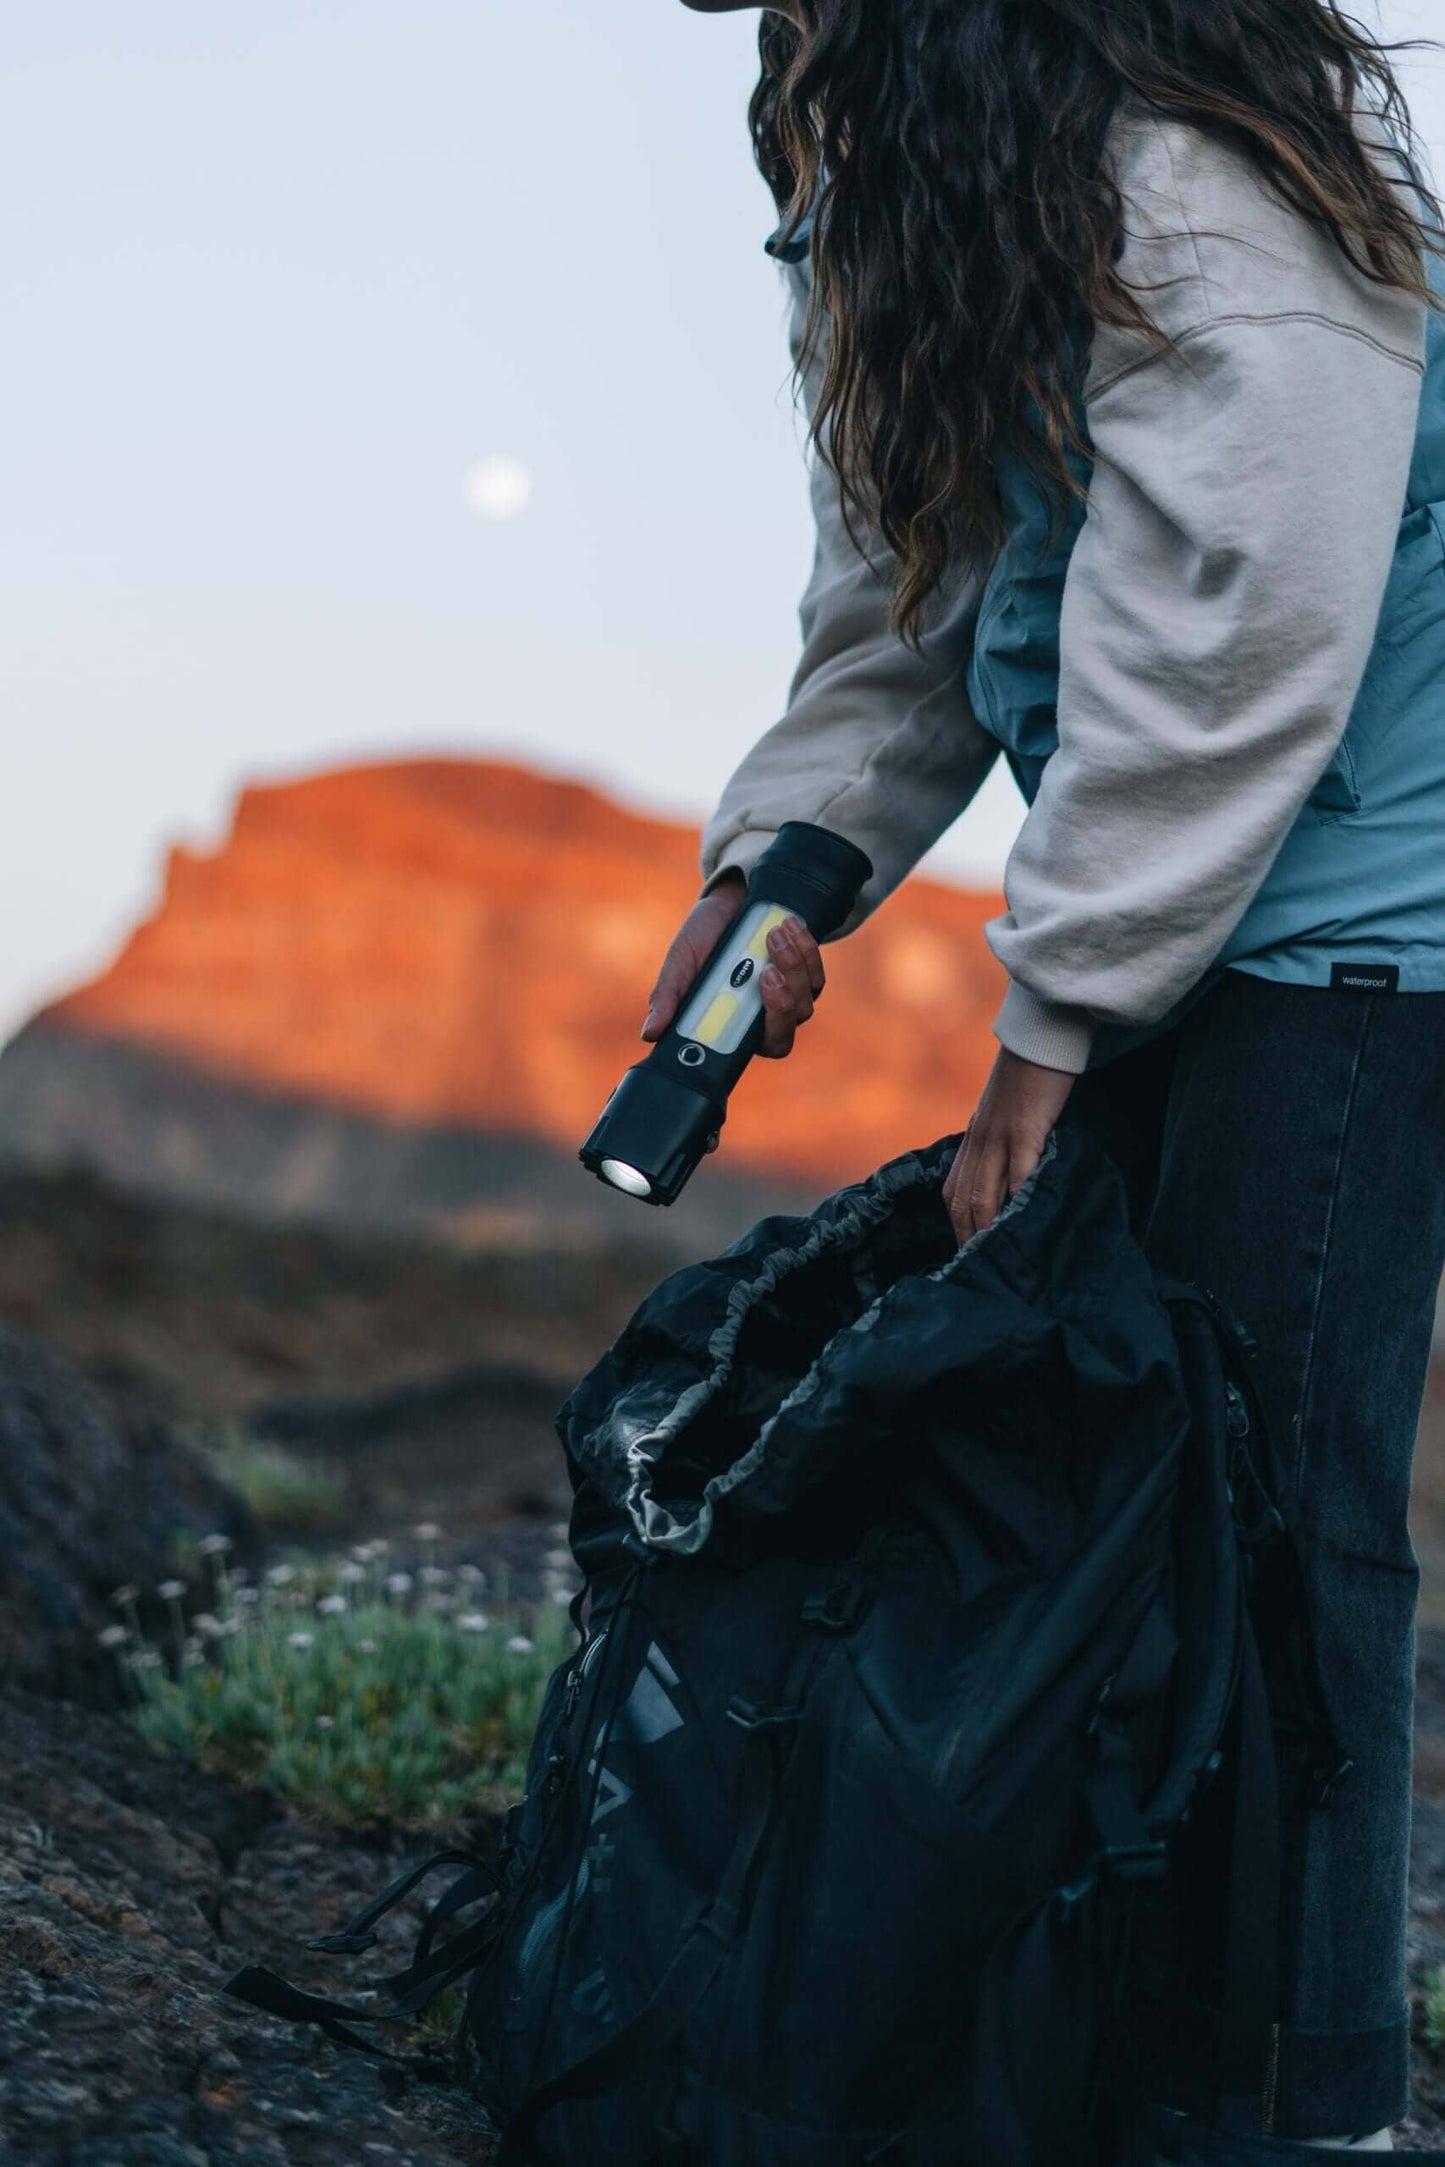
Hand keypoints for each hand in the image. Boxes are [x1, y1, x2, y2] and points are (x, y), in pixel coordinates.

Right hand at [642, 871, 825, 1065]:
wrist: (729, 901)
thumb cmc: (703, 940)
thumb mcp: (680, 964)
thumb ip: (668, 997)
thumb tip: (649, 1033)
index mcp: (739, 1025)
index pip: (766, 1046)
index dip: (769, 1030)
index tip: (755, 1001)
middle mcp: (768, 1015)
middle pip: (789, 1027)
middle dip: (782, 1001)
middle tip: (767, 971)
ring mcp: (793, 993)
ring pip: (806, 997)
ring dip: (792, 965)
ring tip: (773, 933)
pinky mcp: (808, 971)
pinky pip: (816, 969)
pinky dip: (805, 947)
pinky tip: (789, 926)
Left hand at [943, 1046, 1076, 1244]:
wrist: (1041, 1034)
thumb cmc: (1031, 1074)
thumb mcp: (1007, 1113)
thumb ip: (1005, 1144)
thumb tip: (1016, 1179)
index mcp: (974, 1139)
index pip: (953, 1193)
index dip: (956, 1227)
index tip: (964, 1255)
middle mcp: (979, 1141)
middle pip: (962, 1201)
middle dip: (966, 1240)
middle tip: (976, 1273)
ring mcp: (999, 1136)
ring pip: (983, 1194)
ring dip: (986, 1231)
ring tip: (996, 1262)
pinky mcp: (1026, 1129)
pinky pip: (1019, 1172)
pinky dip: (1018, 1200)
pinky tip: (1023, 1224)